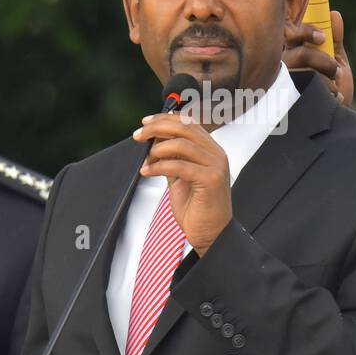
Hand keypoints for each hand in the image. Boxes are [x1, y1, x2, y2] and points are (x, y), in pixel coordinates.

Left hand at [133, 112, 232, 255]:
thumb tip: (154, 142)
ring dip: (157, 149)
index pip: (188, 123)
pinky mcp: (211, 180)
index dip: (165, 119)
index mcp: (211, 150)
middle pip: (185, 128)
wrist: (211, 235)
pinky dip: (159, 166)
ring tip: (146, 159)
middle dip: (157, 128)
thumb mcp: (180, 178)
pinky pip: (180, 166)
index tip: (145, 122)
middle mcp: (217, 154)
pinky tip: (147, 172)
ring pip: (182, 144)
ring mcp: (216, 166)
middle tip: (138, 135)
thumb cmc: (197, 209)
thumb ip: (172, 158)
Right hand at [282, 9, 353, 105]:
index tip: (322, 38)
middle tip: (335, 68)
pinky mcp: (285, 100)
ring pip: (303, 72)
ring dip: (324, 77)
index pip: (290, 33)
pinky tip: (334, 99)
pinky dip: (326, 92)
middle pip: (298, 53)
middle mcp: (281, 67)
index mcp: (291, 52)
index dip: (305, 32)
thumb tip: (334, 14)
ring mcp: (282, 84)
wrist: (332, 124)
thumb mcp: (336, 62)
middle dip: (321, 60)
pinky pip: (305, 88)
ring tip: (336, 88)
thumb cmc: (330, 91)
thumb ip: (335, 40)